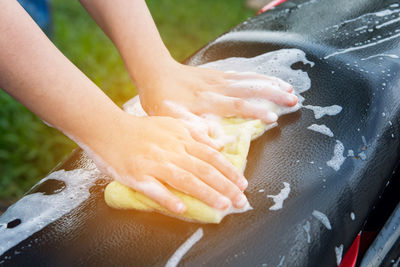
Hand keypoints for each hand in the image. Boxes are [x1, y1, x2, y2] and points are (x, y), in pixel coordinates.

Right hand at [86, 112, 248, 213]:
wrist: (107, 128)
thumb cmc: (140, 129)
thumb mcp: (170, 124)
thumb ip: (194, 134)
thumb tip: (217, 145)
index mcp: (180, 138)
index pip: (210, 156)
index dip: (228, 170)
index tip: (242, 183)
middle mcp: (171, 150)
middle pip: (203, 169)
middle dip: (225, 186)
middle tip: (240, 200)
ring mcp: (154, 163)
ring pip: (184, 179)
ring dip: (205, 193)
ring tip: (222, 205)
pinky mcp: (137, 175)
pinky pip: (155, 189)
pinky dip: (169, 198)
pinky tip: (182, 209)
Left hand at [137, 61, 297, 148]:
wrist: (155, 73)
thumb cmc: (161, 100)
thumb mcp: (170, 119)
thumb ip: (192, 130)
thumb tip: (216, 144)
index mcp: (205, 101)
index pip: (236, 105)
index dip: (255, 111)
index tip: (273, 118)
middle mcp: (216, 88)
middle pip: (249, 89)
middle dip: (273, 94)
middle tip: (294, 101)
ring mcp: (218, 78)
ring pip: (249, 79)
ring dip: (271, 83)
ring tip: (290, 90)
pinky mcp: (218, 73)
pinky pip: (243, 74)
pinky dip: (260, 76)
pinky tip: (272, 80)